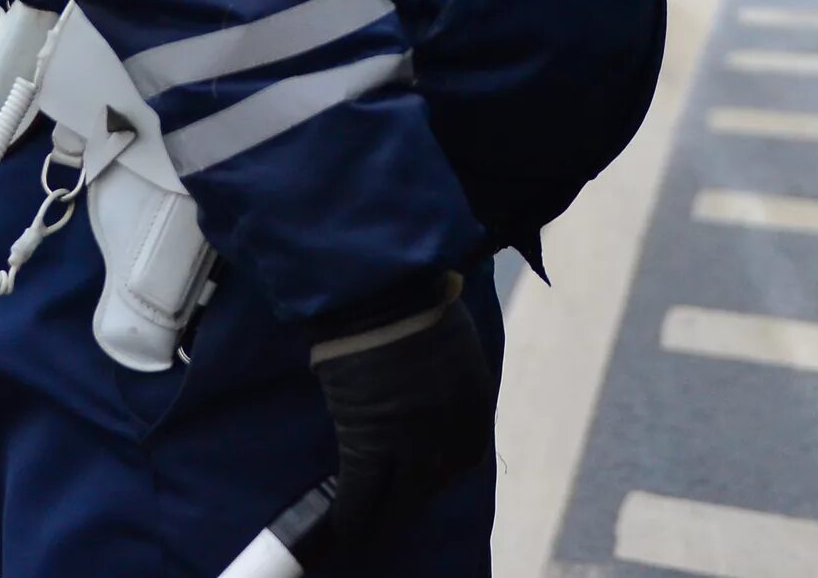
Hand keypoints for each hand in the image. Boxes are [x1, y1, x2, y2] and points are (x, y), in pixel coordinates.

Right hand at [302, 273, 491, 560]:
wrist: (381, 287)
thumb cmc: (412, 293)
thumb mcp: (449, 331)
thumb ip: (442, 366)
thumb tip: (419, 385)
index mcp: (474, 395)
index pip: (467, 454)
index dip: (446, 471)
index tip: (428, 475)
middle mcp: (451, 426)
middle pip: (437, 480)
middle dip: (417, 498)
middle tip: (397, 508)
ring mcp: (412, 437)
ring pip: (402, 495)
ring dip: (387, 517)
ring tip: (369, 529)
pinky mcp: (369, 440)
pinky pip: (361, 492)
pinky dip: (352, 516)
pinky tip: (343, 529)